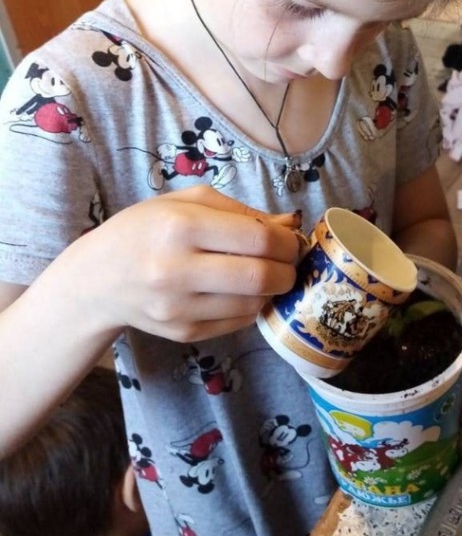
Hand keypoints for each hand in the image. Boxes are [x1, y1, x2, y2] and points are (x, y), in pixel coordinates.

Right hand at [54, 186, 301, 343]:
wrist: (97, 279)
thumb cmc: (145, 230)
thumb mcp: (186, 202)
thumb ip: (240, 211)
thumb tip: (289, 225)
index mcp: (181, 226)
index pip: (258, 239)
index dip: (287, 242)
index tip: (291, 240)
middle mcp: (177, 270)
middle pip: (261, 277)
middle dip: (288, 269)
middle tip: (288, 261)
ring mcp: (179, 307)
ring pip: (254, 304)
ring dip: (272, 290)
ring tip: (266, 274)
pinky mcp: (182, 333)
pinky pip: (238, 322)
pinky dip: (251, 306)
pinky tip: (242, 291)